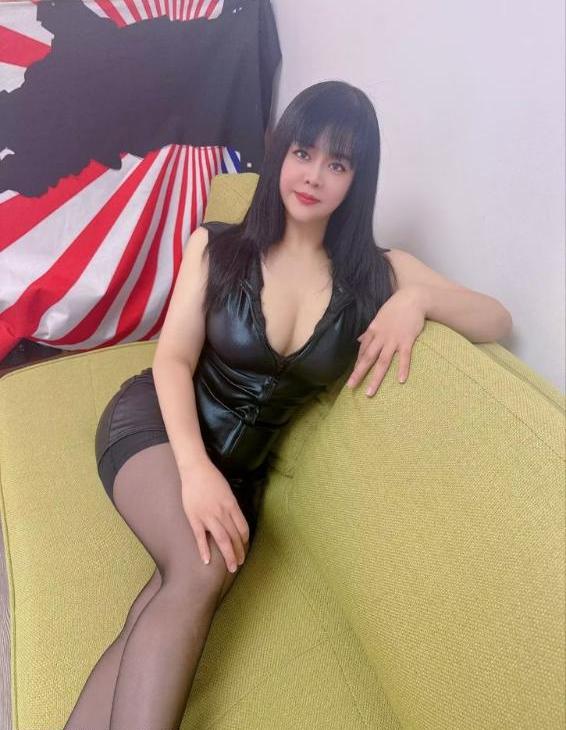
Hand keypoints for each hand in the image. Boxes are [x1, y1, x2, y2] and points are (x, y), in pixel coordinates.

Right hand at [181, 458, 248, 572]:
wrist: (195, 470)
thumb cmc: (212, 479)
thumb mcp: (228, 492)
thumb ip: (231, 507)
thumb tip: (235, 522)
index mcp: (232, 505)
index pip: (243, 528)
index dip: (244, 541)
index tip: (244, 549)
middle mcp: (222, 512)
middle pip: (234, 537)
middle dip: (238, 552)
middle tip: (239, 564)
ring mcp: (208, 516)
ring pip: (222, 540)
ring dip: (228, 555)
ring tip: (231, 567)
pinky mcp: (194, 518)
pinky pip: (200, 538)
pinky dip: (204, 550)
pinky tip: (207, 561)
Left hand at [346, 286, 425, 395]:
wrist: (412, 298)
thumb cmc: (395, 308)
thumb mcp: (378, 318)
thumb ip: (370, 332)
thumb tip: (359, 340)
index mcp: (373, 331)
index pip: (363, 351)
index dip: (357, 364)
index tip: (353, 376)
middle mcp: (381, 337)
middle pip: (368, 358)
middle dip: (359, 374)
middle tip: (351, 387)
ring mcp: (394, 340)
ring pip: (382, 362)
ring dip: (376, 378)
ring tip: (370, 392)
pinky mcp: (407, 340)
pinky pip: (404, 357)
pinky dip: (402, 368)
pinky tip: (400, 380)